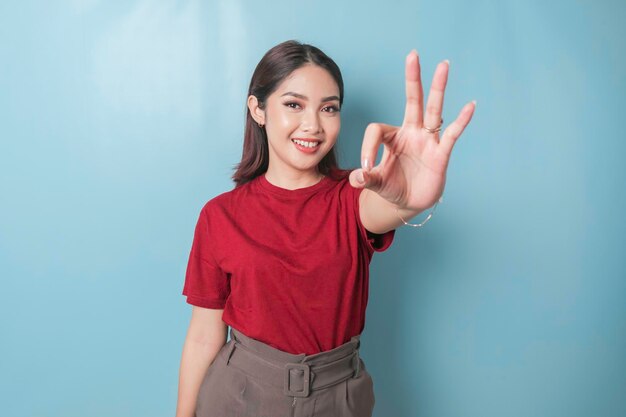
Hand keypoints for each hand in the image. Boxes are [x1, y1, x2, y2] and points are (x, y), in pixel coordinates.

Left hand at [349, 50, 475, 210]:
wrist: (409, 203)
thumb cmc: (392, 187)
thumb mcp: (375, 183)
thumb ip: (365, 179)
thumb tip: (357, 178)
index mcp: (392, 137)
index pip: (376, 130)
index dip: (367, 147)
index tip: (365, 167)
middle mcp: (411, 132)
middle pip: (412, 100)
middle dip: (412, 78)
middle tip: (413, 54)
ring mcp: (427, 141)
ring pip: (433, 110)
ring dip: (438, 88)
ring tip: (443, 65)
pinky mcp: (440, 153)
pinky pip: (452, 134)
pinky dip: (461, 121)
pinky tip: (470, 105)